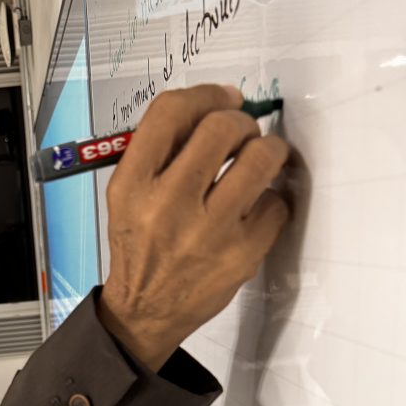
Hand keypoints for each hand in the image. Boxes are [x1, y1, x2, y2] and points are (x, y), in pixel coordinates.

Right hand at [98, 84, 290, 369]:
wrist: (145, 310)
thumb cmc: (141, 244)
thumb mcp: (128, 194)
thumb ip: (161, 149)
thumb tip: (221, 105)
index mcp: (133, 185)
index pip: (172, 113)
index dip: (206, 95)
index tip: (223, 99)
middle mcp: (168, 206)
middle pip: (222, 127)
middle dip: (241, 122)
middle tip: (243, 136)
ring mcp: (209, 232)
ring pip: (261, 158)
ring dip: (268, 150)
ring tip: (260, 160)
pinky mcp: (241, 254)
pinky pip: (277, 203)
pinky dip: (271, 200)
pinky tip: (255, 209)